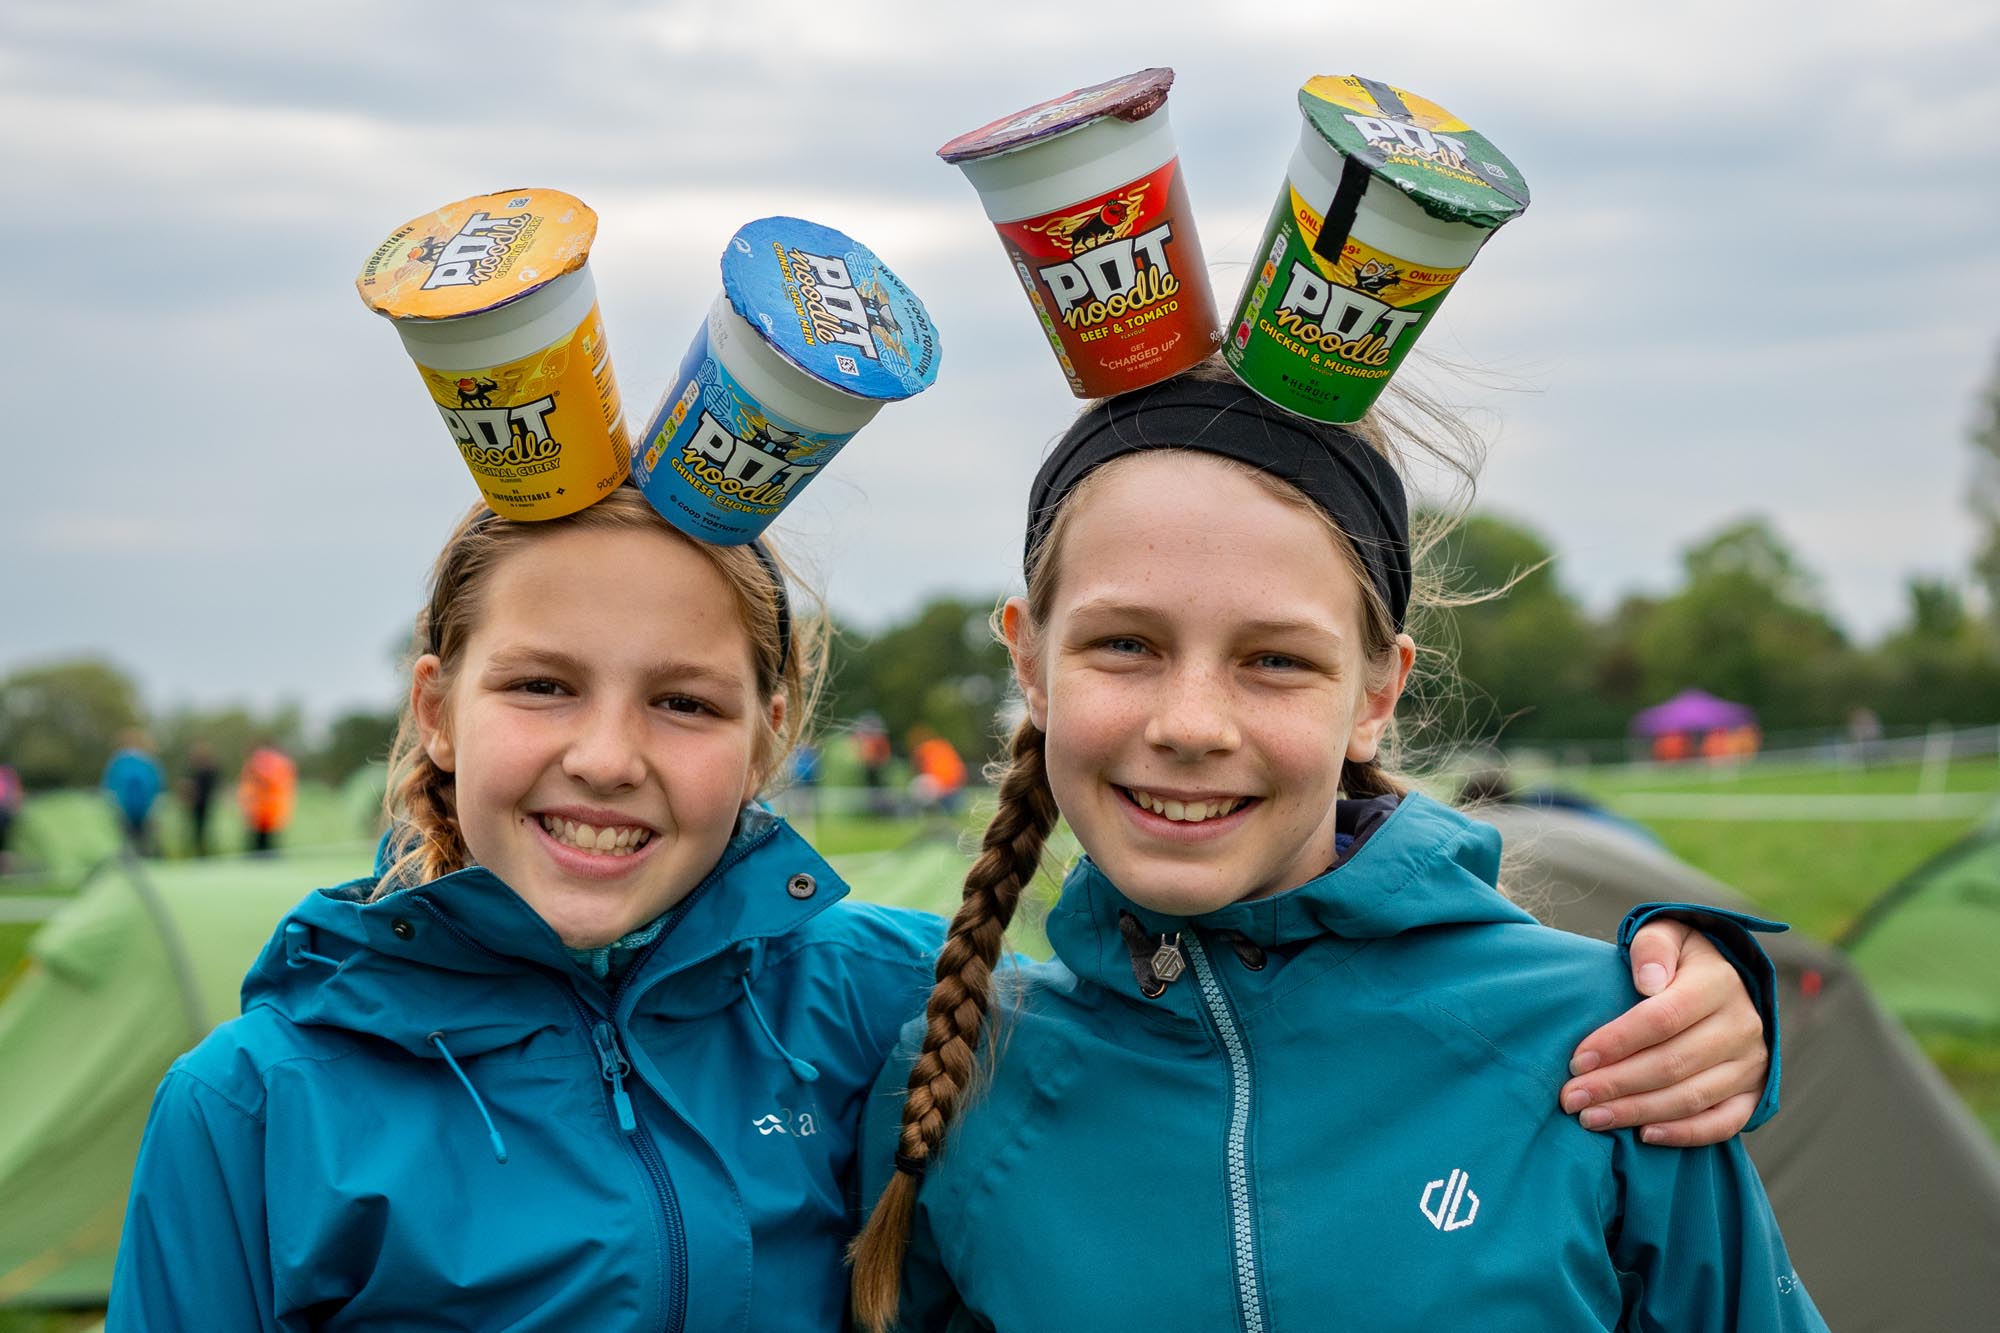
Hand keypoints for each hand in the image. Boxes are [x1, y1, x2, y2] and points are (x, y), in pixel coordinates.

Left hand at [1560, 919, 1766, 1145]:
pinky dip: (1685, 1134)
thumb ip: (1652, 949)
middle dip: (1616, 1084)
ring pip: (1692, 1097)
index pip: (1663, 1019)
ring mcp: (1751, 1063)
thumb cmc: (1678, 959)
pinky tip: (1644, 1135)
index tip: (1577, 1060)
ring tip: (1592, 1118)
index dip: (1617, 1042)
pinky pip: (1724, 1122)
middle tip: (1572, 1098)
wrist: (1724, 980)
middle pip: (1673, 1064)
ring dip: (1638, 1112)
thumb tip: (1647, 982)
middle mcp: (1742, 1026)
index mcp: (1718, 984)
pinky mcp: (1754, 1091)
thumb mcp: (1666, 934)